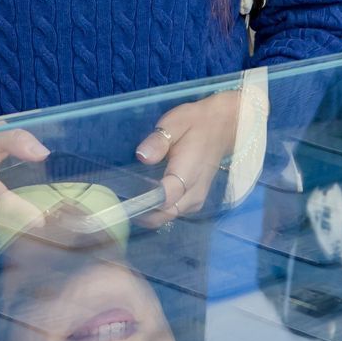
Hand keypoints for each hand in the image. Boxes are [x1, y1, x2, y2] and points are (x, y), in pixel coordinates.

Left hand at [135, 91, 243, 226]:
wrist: (222, 126)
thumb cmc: (195, 123)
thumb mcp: (175, 123)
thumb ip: (158, 140)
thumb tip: (142, 156)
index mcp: (188, 173)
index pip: (164, 200)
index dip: (143, 204)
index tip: (122, 202)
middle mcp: (194, 193)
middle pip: (165, 215)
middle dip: (142, 213)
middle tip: (119, 203)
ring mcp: (196, 200)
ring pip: (169, 217)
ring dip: (150, 213)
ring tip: (128, 200)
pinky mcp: (195, 201)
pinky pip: (174, 212)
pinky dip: (159, 210)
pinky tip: (144, 198)